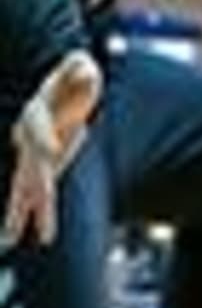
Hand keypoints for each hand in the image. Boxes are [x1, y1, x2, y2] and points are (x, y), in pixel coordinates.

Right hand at [5, 51, 102, 246]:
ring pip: (26, 187)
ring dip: (20, 213)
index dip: (43, 138)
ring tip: (8, 240)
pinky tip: (36, 235)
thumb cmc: (74, 76)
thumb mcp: (80, 67)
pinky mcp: (46, 165)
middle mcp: (31, 137)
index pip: (36, 127)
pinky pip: (39, 191)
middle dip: (33, 187)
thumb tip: (86, 72)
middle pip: (30, 165)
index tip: (51, 150)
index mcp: (36, 112)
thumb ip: (79, 70)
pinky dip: (37, 213)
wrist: (64, 92)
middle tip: (37, 203)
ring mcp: (36, 154)